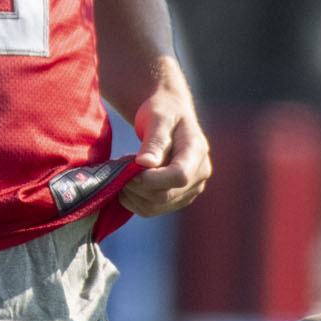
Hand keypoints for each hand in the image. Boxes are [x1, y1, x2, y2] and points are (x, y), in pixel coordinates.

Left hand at [120, 64, 210, 216]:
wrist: (169, 116)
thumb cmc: (162, 111)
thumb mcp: (157, 118)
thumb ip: (154, 141)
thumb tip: (145, 164)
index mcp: (197, 151)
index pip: (179, 176)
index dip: (152, 178)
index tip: (130, 168)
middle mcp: (200, 174)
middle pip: (166, 196)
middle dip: (136, 186)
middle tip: (120, 167)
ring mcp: (190, 189)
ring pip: (156, 207)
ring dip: (132, 194)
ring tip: (125, 171)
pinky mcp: (177, 198)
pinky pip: (151, 209)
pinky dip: (133, 199)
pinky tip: (129, 181)